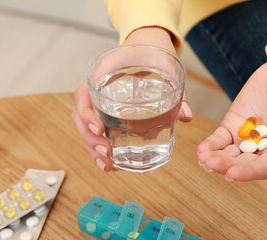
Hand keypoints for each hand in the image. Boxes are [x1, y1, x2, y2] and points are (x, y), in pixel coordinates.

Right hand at [72, 27, 192, 171]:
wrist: (147, 46)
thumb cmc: (151, 52)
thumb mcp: (165, 64)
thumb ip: (176, 88)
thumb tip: (186, 116)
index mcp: (101, 74)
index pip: (82, 96)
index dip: (86, 115)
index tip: (99, 129)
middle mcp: (96, 90)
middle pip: (80, 118)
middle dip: (90, 139)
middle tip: (107, 154)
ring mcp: (100, 102)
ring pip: (87, 128)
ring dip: (94, 149)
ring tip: (108, 166)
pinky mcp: (109, 111)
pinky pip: (99, 130)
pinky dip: (102, 147)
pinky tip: (113, 163)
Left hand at [197, 45, 266, 181]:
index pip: (261, 168)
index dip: (246, 172)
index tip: (231, 174)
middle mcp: (260, 149)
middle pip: (241, 162)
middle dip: (225, 164)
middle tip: (210, 165)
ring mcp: (244, 138)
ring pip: (228, 152)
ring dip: (215, 157)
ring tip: (203, 159)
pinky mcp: (232, 125)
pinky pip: (220, 138)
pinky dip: (211, 144)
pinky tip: (202, 149)